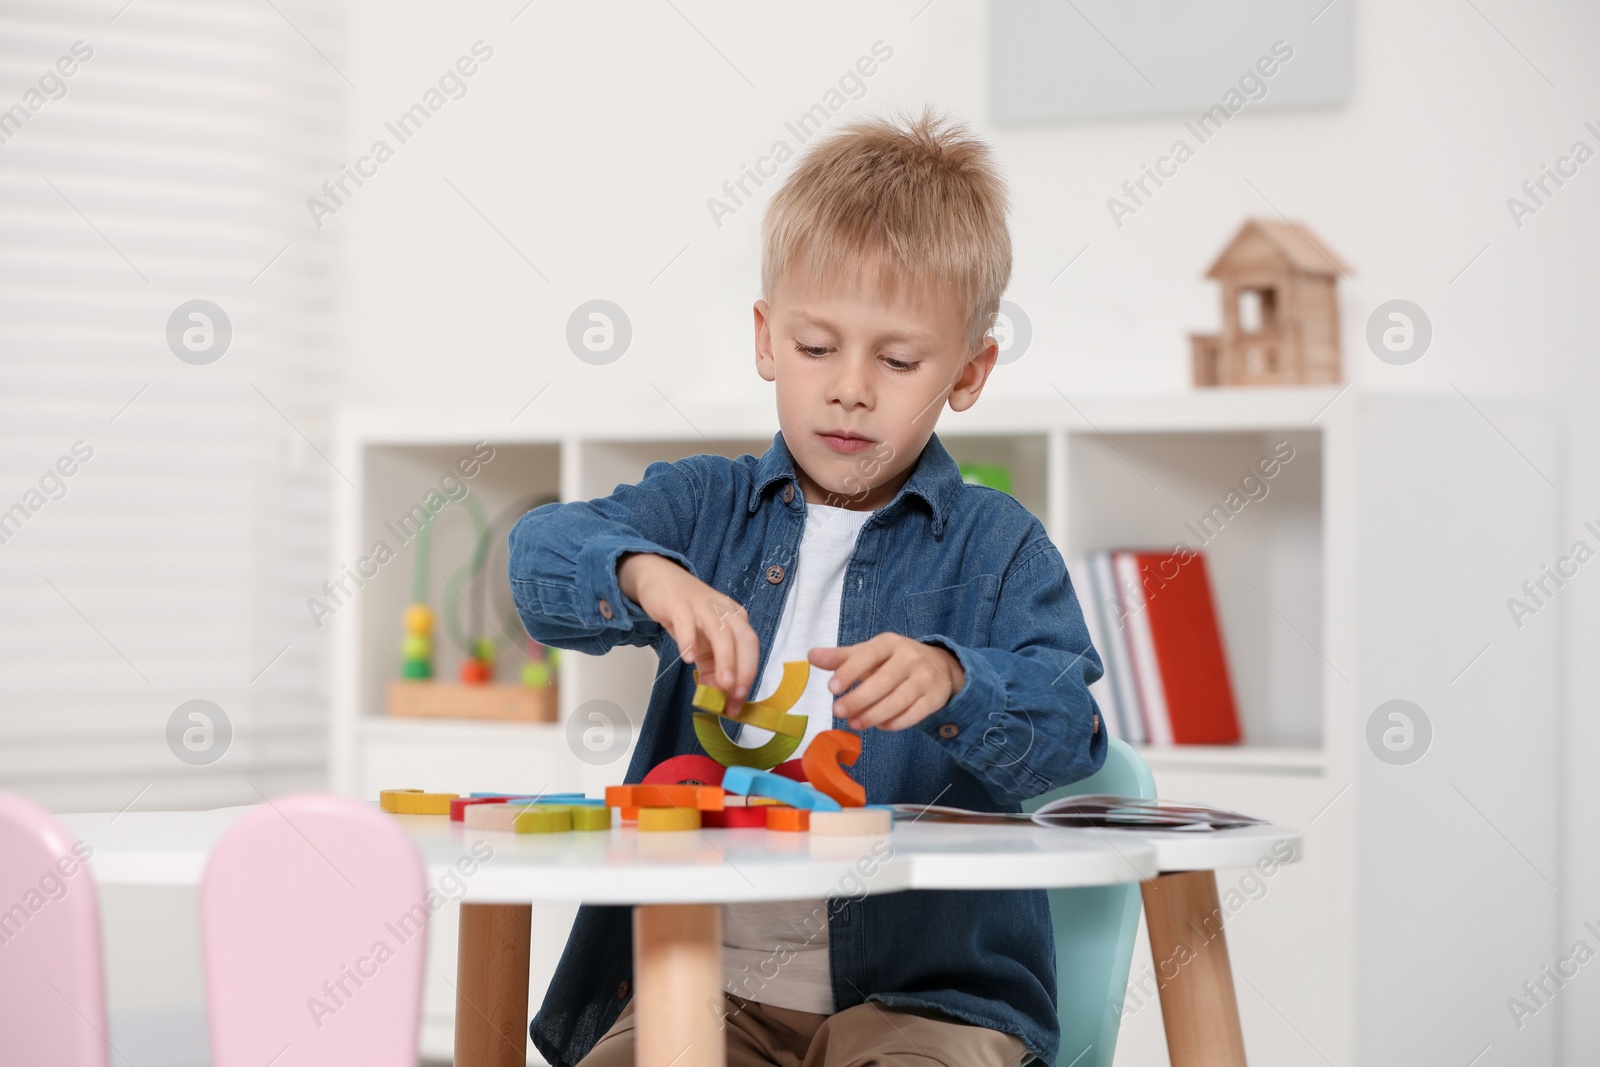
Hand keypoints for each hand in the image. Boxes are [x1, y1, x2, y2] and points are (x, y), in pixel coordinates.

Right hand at [619, 553, 759, 714]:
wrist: (661, 580)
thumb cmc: (687, 613)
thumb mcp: (702, 644)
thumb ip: (711, 669)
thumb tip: (718, 697)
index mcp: (737, 621)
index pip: (750, 651)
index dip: (747, 678)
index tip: (737, 705)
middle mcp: (726, 612)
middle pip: (744, 640)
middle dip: (744, 670)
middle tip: (735, 695)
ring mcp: (704, 606)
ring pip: (721, 632)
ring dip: (725, 659)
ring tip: (721, 684)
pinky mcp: (680, 604)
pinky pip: (687, 622)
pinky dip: (690, 641)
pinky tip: (688, 658)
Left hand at [808, 633, 964, 730]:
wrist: (940, 665)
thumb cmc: (893, 660)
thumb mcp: (869, 654)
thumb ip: (841, 657)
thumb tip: (811, 656)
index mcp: (890, 643)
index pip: (869, 655)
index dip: (850, 671)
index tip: (831, 688)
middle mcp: (910, 658)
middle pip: (884, 681)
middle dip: (859, 699)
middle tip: (838, 712)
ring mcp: (925, 678)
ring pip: (899, 700)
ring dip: (874, 714)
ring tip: (854, 723)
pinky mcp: (934, 698)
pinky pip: (914, 714)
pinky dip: (895, 723)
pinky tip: (879, 726)